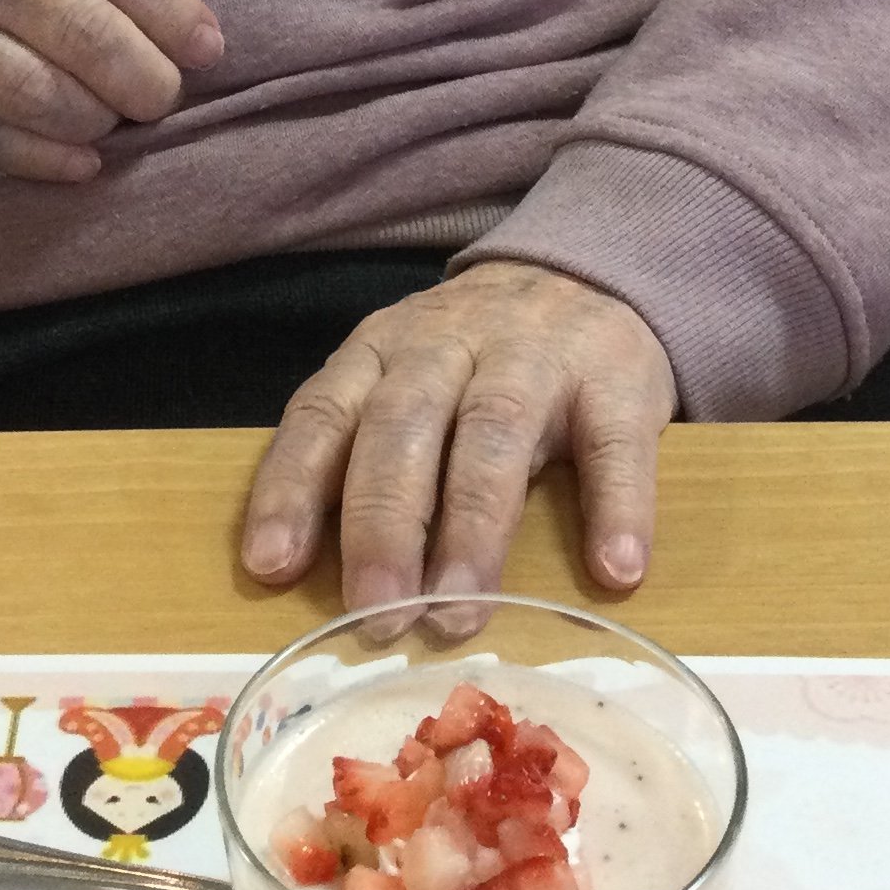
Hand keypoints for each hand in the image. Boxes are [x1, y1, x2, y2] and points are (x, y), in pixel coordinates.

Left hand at [239, 261, 675, 610]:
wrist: (582, 274)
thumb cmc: (470, 361)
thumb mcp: (400, 383)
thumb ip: (357, 457)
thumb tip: (297, 574)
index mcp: (380, 350)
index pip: (324, 413)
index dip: (294, 487)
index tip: (272, 566)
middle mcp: (447, 344)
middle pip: (403, 426)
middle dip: (384, 525)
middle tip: (376, 615)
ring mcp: (535, 354)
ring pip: (493, 434)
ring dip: (474, 530)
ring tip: (460, 612)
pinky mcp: (616, 376)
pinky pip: (614, 443)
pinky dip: (616, 507)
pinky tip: (615, 571)